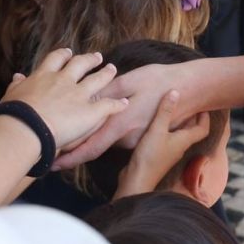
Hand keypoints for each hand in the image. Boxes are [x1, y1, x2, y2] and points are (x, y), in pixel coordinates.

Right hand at [3, 49, 128, 151]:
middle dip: (90, 59)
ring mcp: (79, 94)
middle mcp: (64, 80)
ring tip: (113, 69)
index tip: (69, 53)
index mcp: (44, 75)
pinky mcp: (91, 111)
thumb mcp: (11, 94)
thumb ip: (17, 85)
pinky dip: (117, 104)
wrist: (27, 128)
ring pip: (97, 79)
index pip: (56, 59)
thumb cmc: (14, 113)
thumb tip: (18, 77)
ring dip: (106, 74)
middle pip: (80, 64)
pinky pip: (108, 105)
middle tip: (98, 57)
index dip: (64, 55)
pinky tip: (124, 103)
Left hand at [53, 62, 180, 168]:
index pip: (91, 147)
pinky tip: (97, 118)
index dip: (71, 158)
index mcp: (122, 124)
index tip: (53, 163)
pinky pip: (117, 136)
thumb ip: (107, 92)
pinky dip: (104, 130)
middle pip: (95, 143)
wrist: (191, 89)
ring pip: (106, 138)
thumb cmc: (160, 80)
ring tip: (69, 123)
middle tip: (52, 141)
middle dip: (75, 143)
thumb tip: (86, 97)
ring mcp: (135, 140)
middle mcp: (127, 137)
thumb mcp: (130, 80)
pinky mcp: (141, 137)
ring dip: (90, 134)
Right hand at [115, 91, 209, 197]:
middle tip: (189, 100)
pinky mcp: (158, 153)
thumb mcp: (157, 129)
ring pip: (179, 133)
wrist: (137, 180)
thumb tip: (175, 91)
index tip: (203, 102)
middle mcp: (180, 146)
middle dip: (192, 115)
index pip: (203, 128)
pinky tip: (157, 120)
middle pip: (192, 130)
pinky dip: (167, 127)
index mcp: (184, 140)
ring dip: (179, 120)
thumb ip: (165, 111)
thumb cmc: (150, 155)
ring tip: (173, 106)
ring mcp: (169, 151)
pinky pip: (167, 137)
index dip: (205, 115)